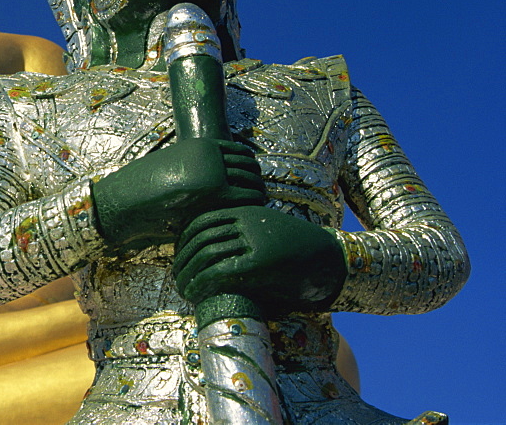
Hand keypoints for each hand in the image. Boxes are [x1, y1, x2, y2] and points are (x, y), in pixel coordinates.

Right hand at [91, 138, 265, 248]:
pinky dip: (253, 208)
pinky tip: (251, 218)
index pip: (242, 154)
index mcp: (202, 146)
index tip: (254, 182)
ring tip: (258, 209)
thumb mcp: (174, 168)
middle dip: (258, 182)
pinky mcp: (215, 195)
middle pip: (251, 168)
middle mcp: (211, 157)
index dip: (252, 169)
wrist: (127, 200)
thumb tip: (215, 178)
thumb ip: (196, 169)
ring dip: (258, 196)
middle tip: (261, 197)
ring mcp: (214, 174)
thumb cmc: (146, 189)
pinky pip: (247, 200)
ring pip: (253, 184)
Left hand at [172, 206, 346, 315]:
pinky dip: (202, 283)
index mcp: (245, 211)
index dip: (183, 241)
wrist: (330, 259)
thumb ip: (238, 237)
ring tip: (182, 289)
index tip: (177, 258)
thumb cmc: (294, 251)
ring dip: (188, 275)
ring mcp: (253, 241)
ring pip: (207, 255)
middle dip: (182, 260)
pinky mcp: (260, 262)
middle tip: (175, 277)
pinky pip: (221, 271)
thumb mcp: (263, 234)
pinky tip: (195, 294)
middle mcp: (246, 222)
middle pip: (200, 238)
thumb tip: (203, 255)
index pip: (201, 221)